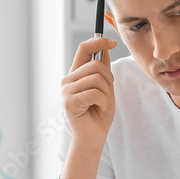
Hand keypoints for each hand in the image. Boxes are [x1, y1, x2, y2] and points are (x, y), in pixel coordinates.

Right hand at [61, 36, 117, 152]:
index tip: (113, 42)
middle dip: (109, 79)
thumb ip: (104, 69)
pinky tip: (98, 109)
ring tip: (101, 103)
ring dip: (106, 93)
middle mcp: (68, 80)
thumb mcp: (106, 87)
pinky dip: (103, 102)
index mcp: (76, 74)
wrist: (93, 137)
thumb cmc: (99, 114)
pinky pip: (94, 93)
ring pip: (97, 78)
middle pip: (96, 64)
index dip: (98, 41)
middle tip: (107, 94)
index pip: (83, 49)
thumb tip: (105, 47)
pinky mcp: (69, 102)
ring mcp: (67, 91)